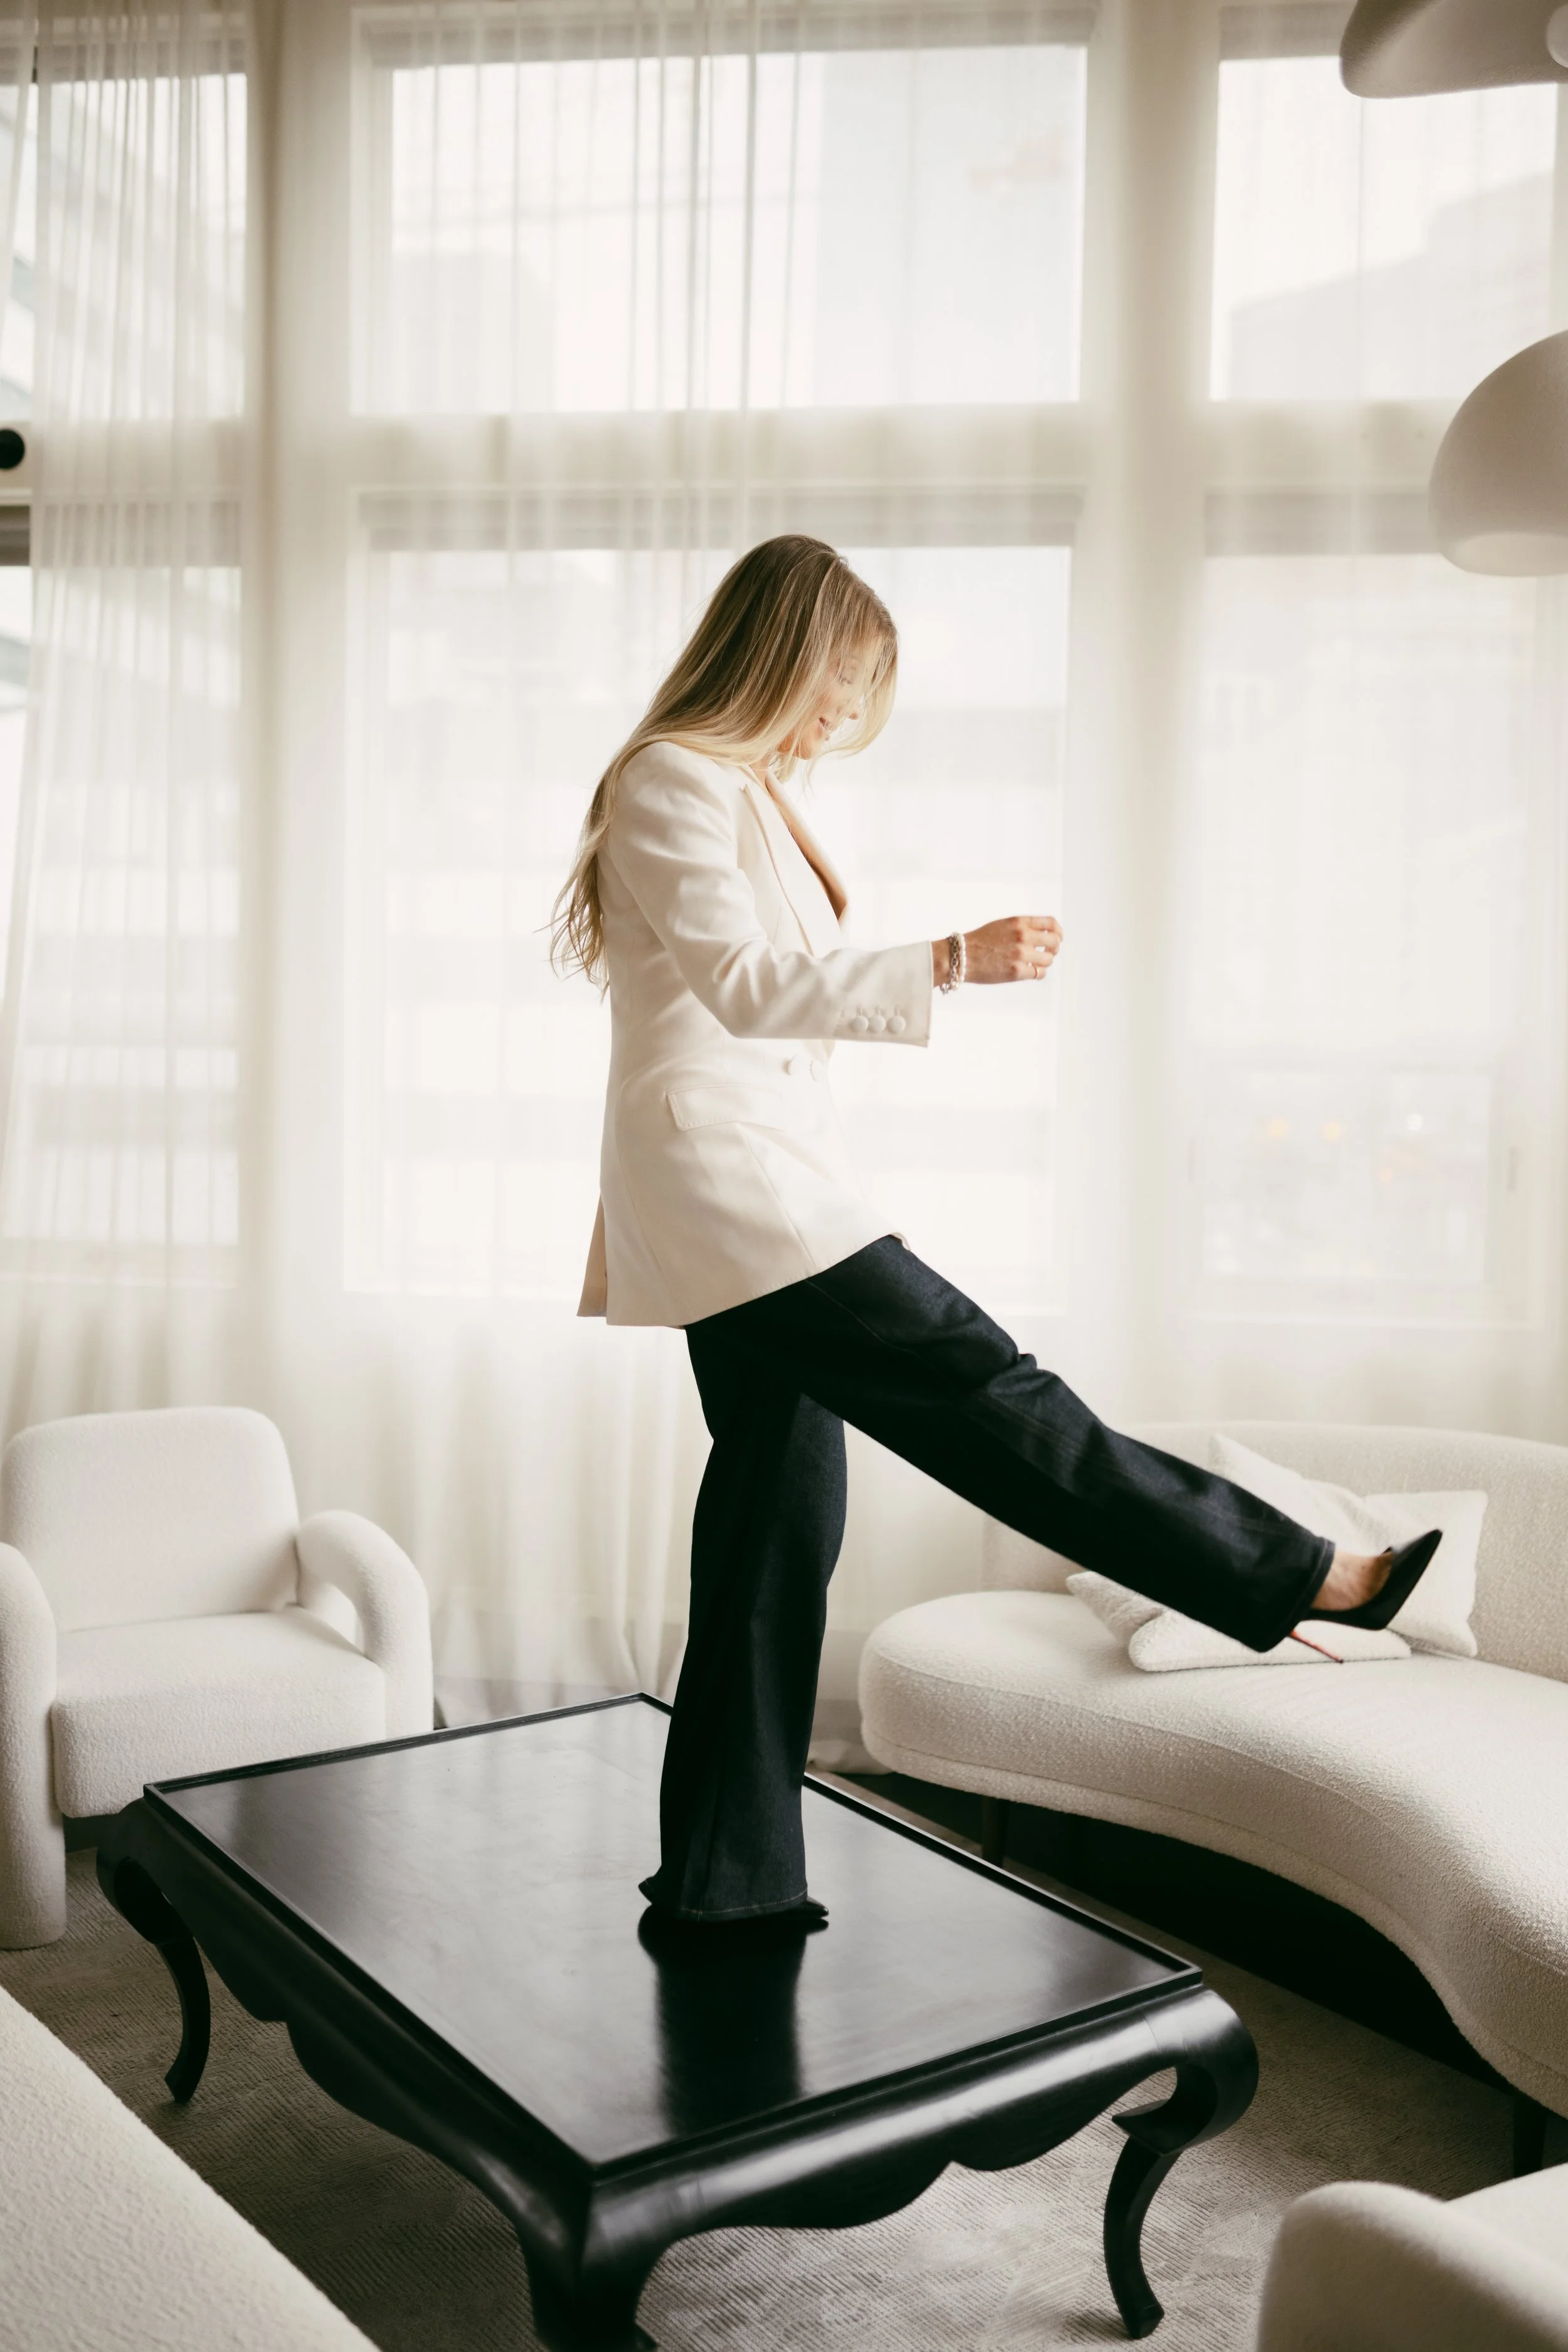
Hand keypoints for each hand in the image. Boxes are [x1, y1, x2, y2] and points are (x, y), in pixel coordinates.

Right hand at [931, 916, 1062, 986]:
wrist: (960, 956)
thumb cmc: (980, 941)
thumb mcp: (1002, 925)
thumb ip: (1022, 927)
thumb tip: (1043, 936)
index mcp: (1019, 922)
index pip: (1051, 923)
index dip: (1058, 931)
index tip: (1057, 938)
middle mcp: (1022, 935)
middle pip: (1054, 941)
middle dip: (1054, 948)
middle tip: (1048, 953)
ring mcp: (1020, 954)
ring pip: (1049, 959)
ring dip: (1045, 962)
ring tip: (1035, 964)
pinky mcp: (1017, 971)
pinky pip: (1040, 973)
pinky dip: (1038, 973)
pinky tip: (1030, 972)